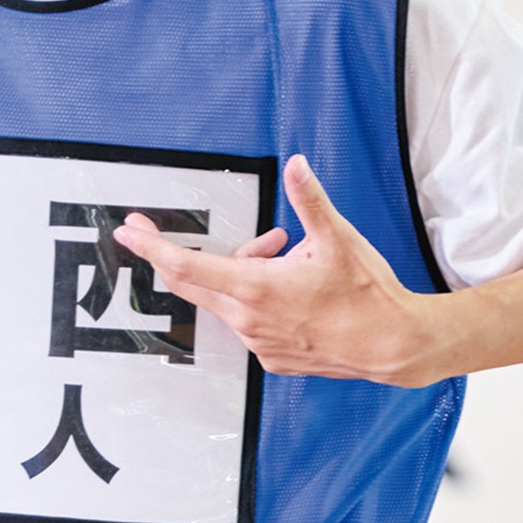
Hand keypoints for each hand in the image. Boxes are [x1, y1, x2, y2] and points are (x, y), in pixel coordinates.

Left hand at [113, 154, 441, 386]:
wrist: (395, 346)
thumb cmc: (367, 294)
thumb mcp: (337, 238)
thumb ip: (309, 200)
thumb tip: (296, 165)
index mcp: (256, 288)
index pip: (186, 266)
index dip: (151, 248)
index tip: (128, 233)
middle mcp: (249, 320)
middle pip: (192, 283)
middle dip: (170, 253)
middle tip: (147, 229)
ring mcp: (259, 343)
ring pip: (226, 297)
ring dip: (240, 269)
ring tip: (283, 250)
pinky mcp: (272, 357)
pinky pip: (247, 319)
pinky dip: (255, 295)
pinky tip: (291, 285)